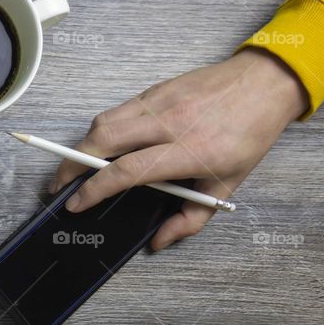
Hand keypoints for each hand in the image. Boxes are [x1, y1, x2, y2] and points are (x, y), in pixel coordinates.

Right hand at [52, 47, 308, 249]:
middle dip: (71, 165)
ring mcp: (159, 102)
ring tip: (74, 168)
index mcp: (190, 152)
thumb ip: (191, 220)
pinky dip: (101, 130)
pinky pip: (117, 110)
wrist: (264, 83)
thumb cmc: (249, 136)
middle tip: (59, 186)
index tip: (76, 204)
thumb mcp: (228, 186)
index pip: (128, 171)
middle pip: (103, 140)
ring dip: (82, 146)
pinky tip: (99, 146)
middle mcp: (170, 124)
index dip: (95, 190)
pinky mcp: (154, 89)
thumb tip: (158, 241)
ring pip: (104, 122)